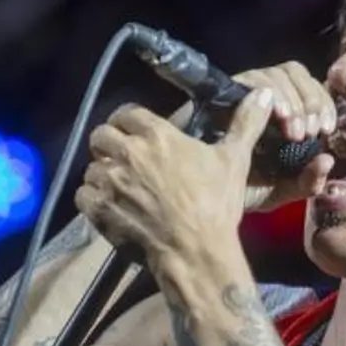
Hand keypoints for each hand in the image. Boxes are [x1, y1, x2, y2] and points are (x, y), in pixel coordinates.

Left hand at [74, 88, 275, 267]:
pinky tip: (107, 205)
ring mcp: (110, 181)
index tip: (133, 133)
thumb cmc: (216, 205)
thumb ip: (246, 123)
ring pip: (91, 166)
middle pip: (101, 135)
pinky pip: (82, 194)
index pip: (126, 113)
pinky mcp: (99, 208)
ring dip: (100, 174)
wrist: (195, 251)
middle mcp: (128, 152)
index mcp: (157, 135)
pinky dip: (91, 198)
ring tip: (116, 186)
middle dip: (108, 144)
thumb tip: (264, 93)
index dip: (128, 122)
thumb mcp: (234, 160)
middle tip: (120, 158)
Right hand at [230, 61, 337, 212]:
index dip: (323, 101)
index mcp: (281, 114)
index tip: (326, 129)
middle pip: (293, 72)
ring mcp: (242, 92)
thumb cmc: (232, 193)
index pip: (309, 87)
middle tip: (309, 132)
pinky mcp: (222, 93)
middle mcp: (263, 98)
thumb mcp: (277, 192)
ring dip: (291, 99)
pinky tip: (276, 117)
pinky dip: (268, 93)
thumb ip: (306, 182)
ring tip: (293, 133)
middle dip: (310, 99)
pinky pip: (251, 80)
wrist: (195, 196)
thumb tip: (328, 160)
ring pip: (276, 74)